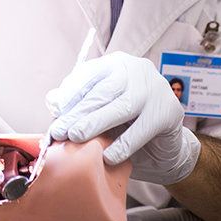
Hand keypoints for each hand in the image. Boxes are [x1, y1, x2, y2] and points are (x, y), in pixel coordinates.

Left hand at [45, 51, 199, 183]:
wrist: (166, 144)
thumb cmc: (127, 123)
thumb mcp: (101, 109)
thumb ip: (79, 102)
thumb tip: (52, 99)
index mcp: (117, 64)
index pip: (90, 74)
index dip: (71, 92)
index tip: (55, 111)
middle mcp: (137, 70)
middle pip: (103, 91)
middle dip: (78, 112)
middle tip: (59, 130)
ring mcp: (155, 88)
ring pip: (120, 107)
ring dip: (95, 123)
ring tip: (76, 137)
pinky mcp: (168, 111)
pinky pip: (141, 129)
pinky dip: (123, 144)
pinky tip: (108, 156)